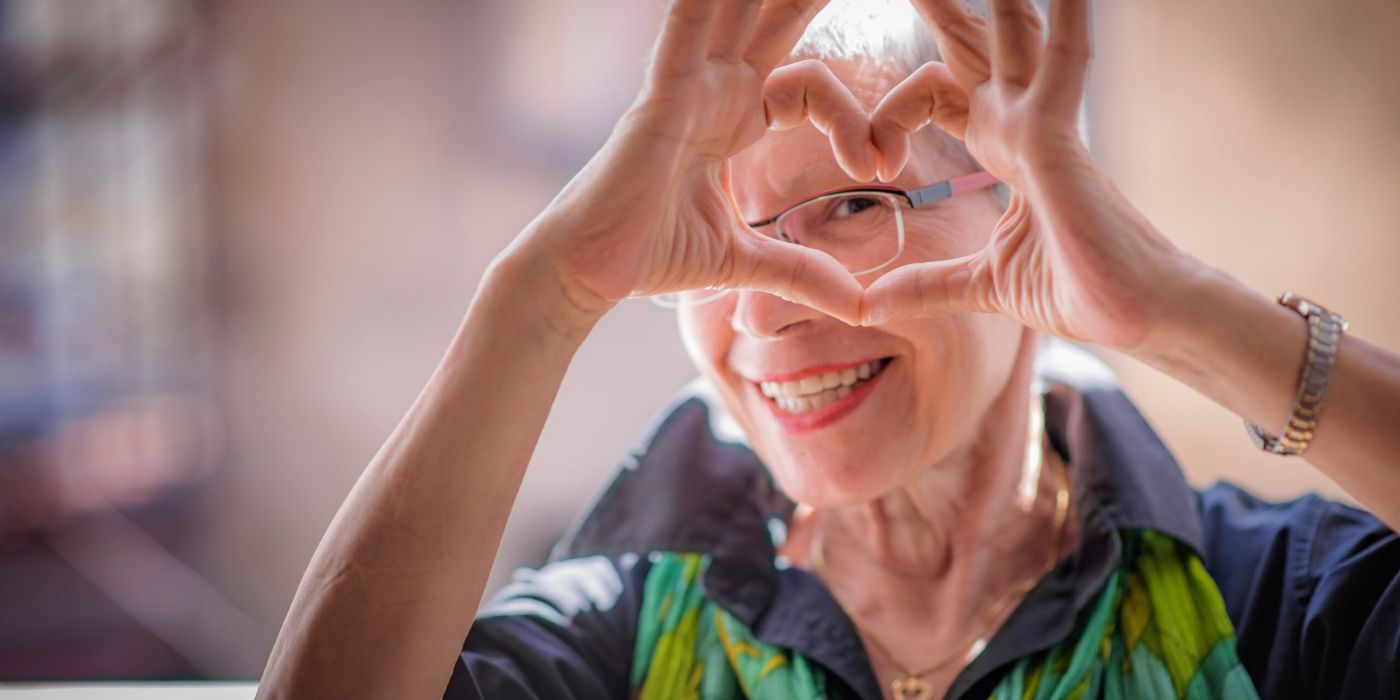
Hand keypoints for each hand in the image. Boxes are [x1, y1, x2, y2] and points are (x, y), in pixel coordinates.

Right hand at [518, 0, 877, 327]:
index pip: (813, 88)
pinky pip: (685, 35)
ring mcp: (688, 89)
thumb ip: (801, 272)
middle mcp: (715, 92)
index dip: (854, 119)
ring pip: (736, 14)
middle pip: (775, 20)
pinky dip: (701, 4)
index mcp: (736, 119)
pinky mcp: (661, 101)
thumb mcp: (745, 262)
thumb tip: (859, 307)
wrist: (588, 273)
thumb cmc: (650, 255)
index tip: (881, 167)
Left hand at [861, 0, 1199, 350]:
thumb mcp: (979, 284)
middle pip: (968, 44)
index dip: (890, 111)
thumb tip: (868, 306)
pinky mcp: (1060, 139)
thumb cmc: (1078, 290)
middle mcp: (1021, 123)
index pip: (935, 93)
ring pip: (1011, 33)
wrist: (1136, 317)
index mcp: (1002, 147)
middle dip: (939, 7)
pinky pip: (1062, 62)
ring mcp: (1042, 124)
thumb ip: (925, 284)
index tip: (868, 161)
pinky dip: (1065, 17)